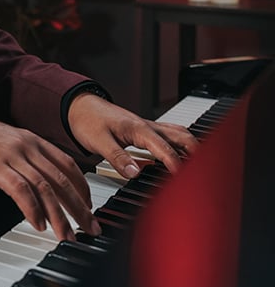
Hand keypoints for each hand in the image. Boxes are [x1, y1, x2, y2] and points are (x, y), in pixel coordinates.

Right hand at [0, 113, 100, 240]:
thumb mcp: (7, 145)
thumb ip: (26, 159)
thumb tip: (42, 182)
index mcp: (32, 140)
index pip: (67, 164)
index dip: (82, 187)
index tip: (89, 206)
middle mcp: (26, 146)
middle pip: (62, 179)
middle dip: (79, 207)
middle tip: (90, 227)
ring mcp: (12, 155)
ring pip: (45, 187)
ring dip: (59, 215)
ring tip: (66, 236)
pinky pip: (21, 190)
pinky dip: (32, 209)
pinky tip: (38, 225)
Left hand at [67, 93, 197, 177]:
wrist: (80, 106)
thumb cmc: (88, 121)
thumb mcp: (98, 141)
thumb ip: (117, 157)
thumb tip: (134, 174)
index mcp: (138, 128)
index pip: (164, 148)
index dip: (177, 164)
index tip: (186, 180)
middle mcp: (147, 126)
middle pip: (181, 136)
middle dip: (197, 152)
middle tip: (207, 172)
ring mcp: (148, 127)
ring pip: (178, 134)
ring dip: (191, 147)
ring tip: (202, 166)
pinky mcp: (145, 130)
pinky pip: (170, 135)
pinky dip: (181, 145)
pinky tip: (183, 155)